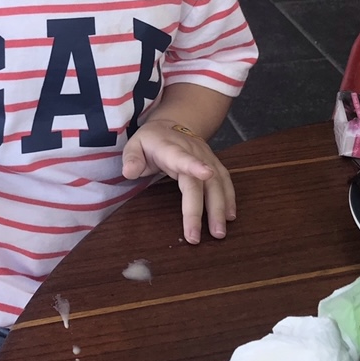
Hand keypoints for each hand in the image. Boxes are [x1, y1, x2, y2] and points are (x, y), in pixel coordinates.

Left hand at [122, 121, 235, 243]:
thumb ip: (131, 158)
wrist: (173, 124)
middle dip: (199, 209)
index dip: (194, 165)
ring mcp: (207, 157)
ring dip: (219, 208)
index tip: (206, 174)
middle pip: (199, 182)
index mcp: (170, 148)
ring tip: (219, 233)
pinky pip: (225, 181)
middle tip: (195, 236)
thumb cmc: (151, 141)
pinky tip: (230, 216)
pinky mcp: (215, 163)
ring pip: (217, 183)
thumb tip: (129, 172)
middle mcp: (193, 152)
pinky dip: (229, 199)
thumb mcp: (134, 145)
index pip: (182, 157)